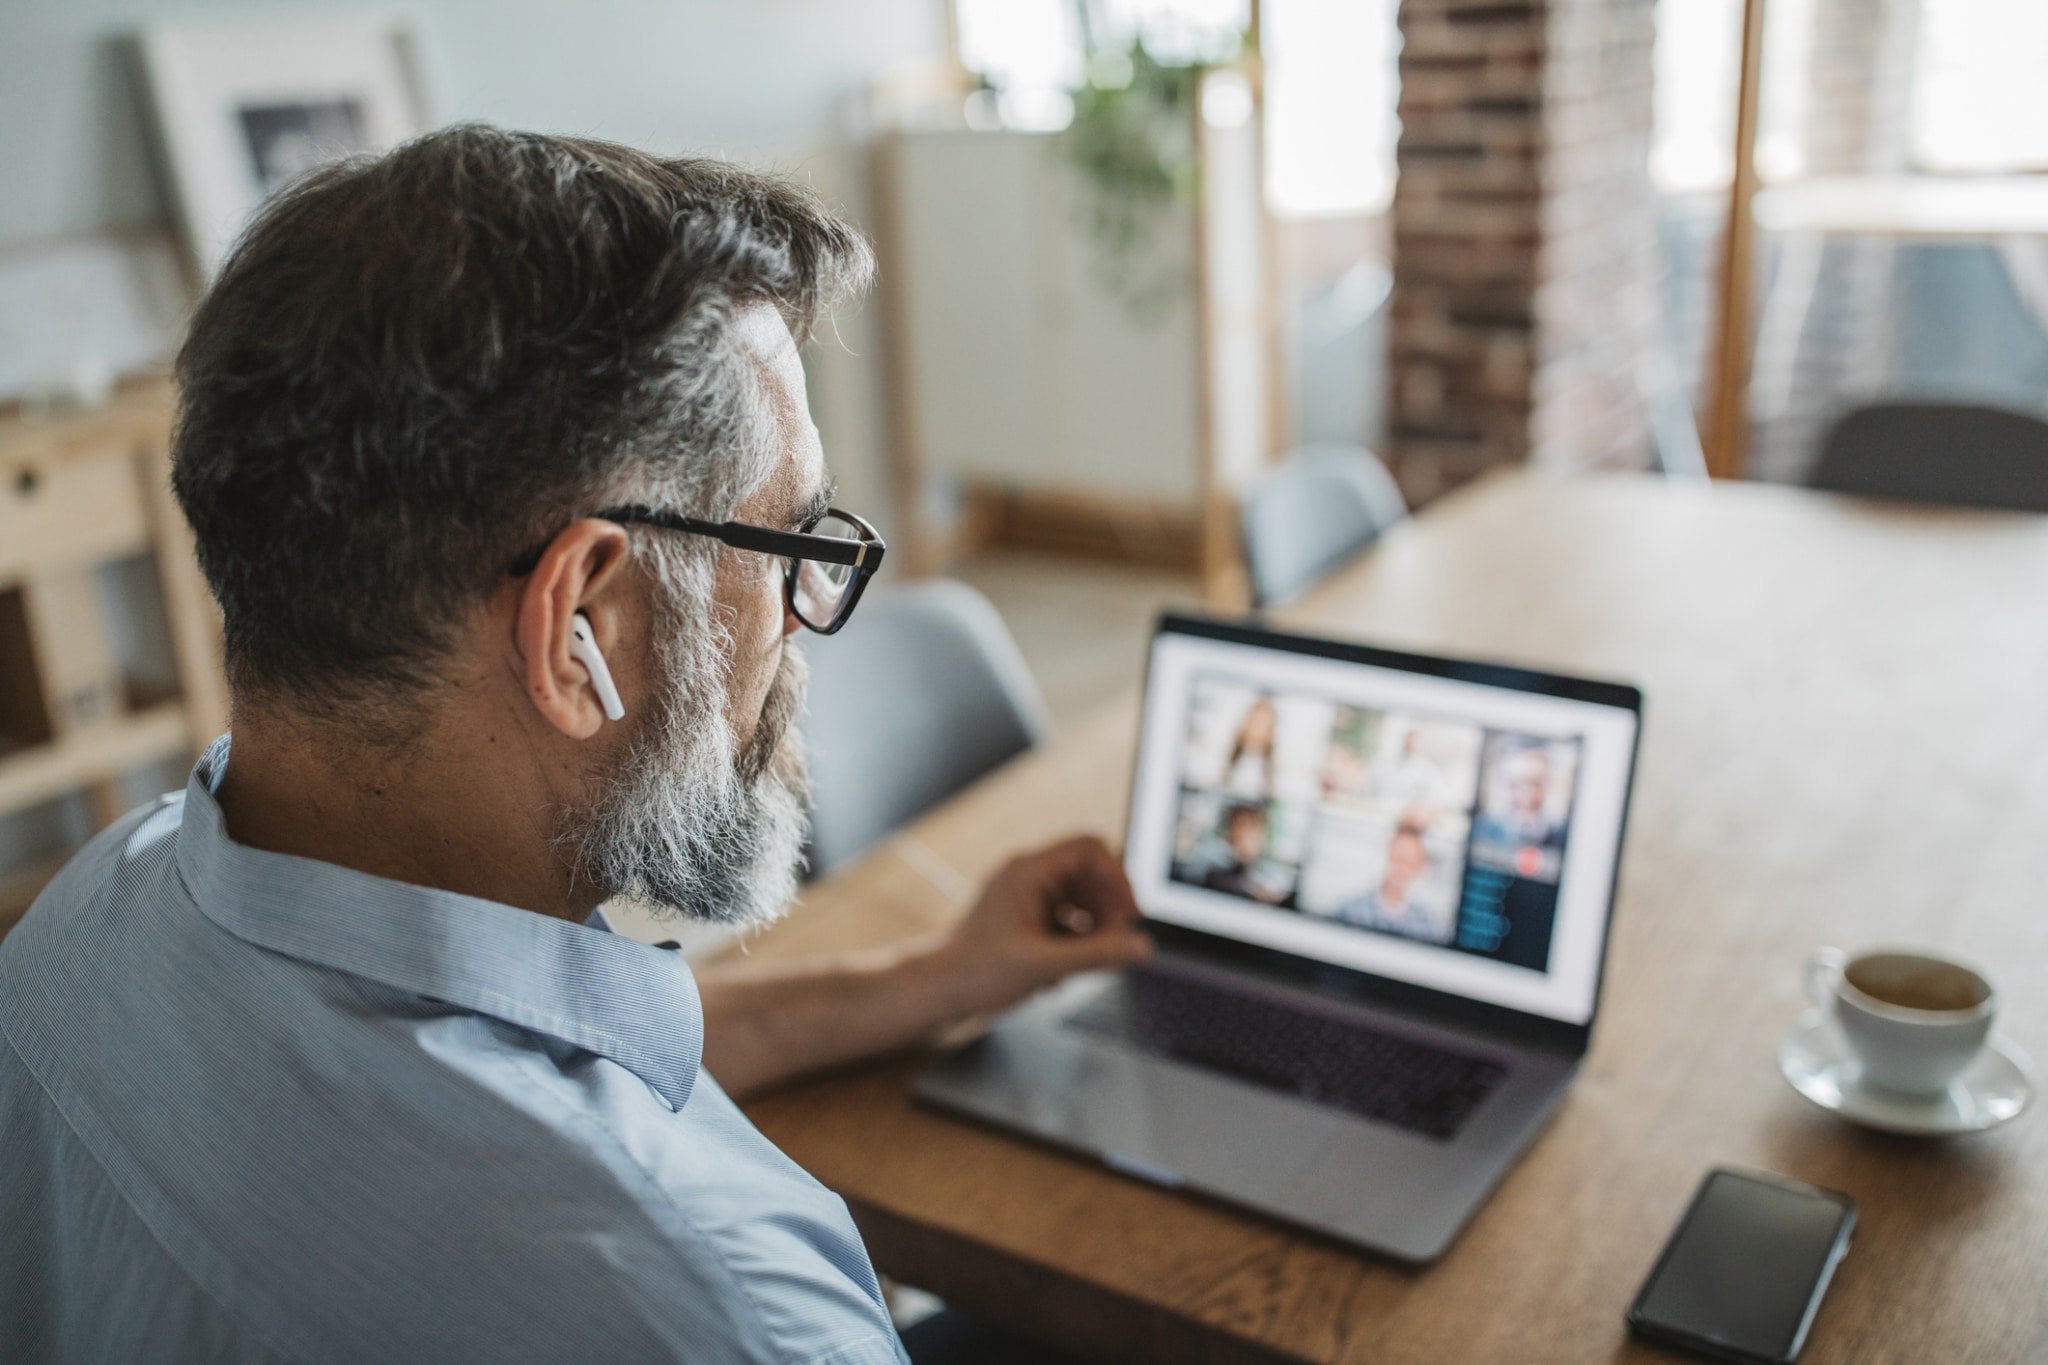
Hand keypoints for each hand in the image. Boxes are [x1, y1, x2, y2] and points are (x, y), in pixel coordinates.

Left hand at [930, 835, 1153, 1018]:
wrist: (934, 991)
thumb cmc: (974, 972)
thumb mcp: (1044, 965)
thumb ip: (1097, 955)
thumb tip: (1141, 947)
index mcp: (1029, 871)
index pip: (1089, 849)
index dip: (1117, 878)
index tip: (1129, 914)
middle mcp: (1027, 877)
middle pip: (1088, 874)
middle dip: (1107, 909)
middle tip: (1114, 943)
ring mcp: (1024, 897)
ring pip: (1078, 899)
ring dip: (1092, 928)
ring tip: (1087, 961)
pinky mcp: (1022, 919)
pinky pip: (1063, 918)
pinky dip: (1072, 941)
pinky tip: (1060, 972)